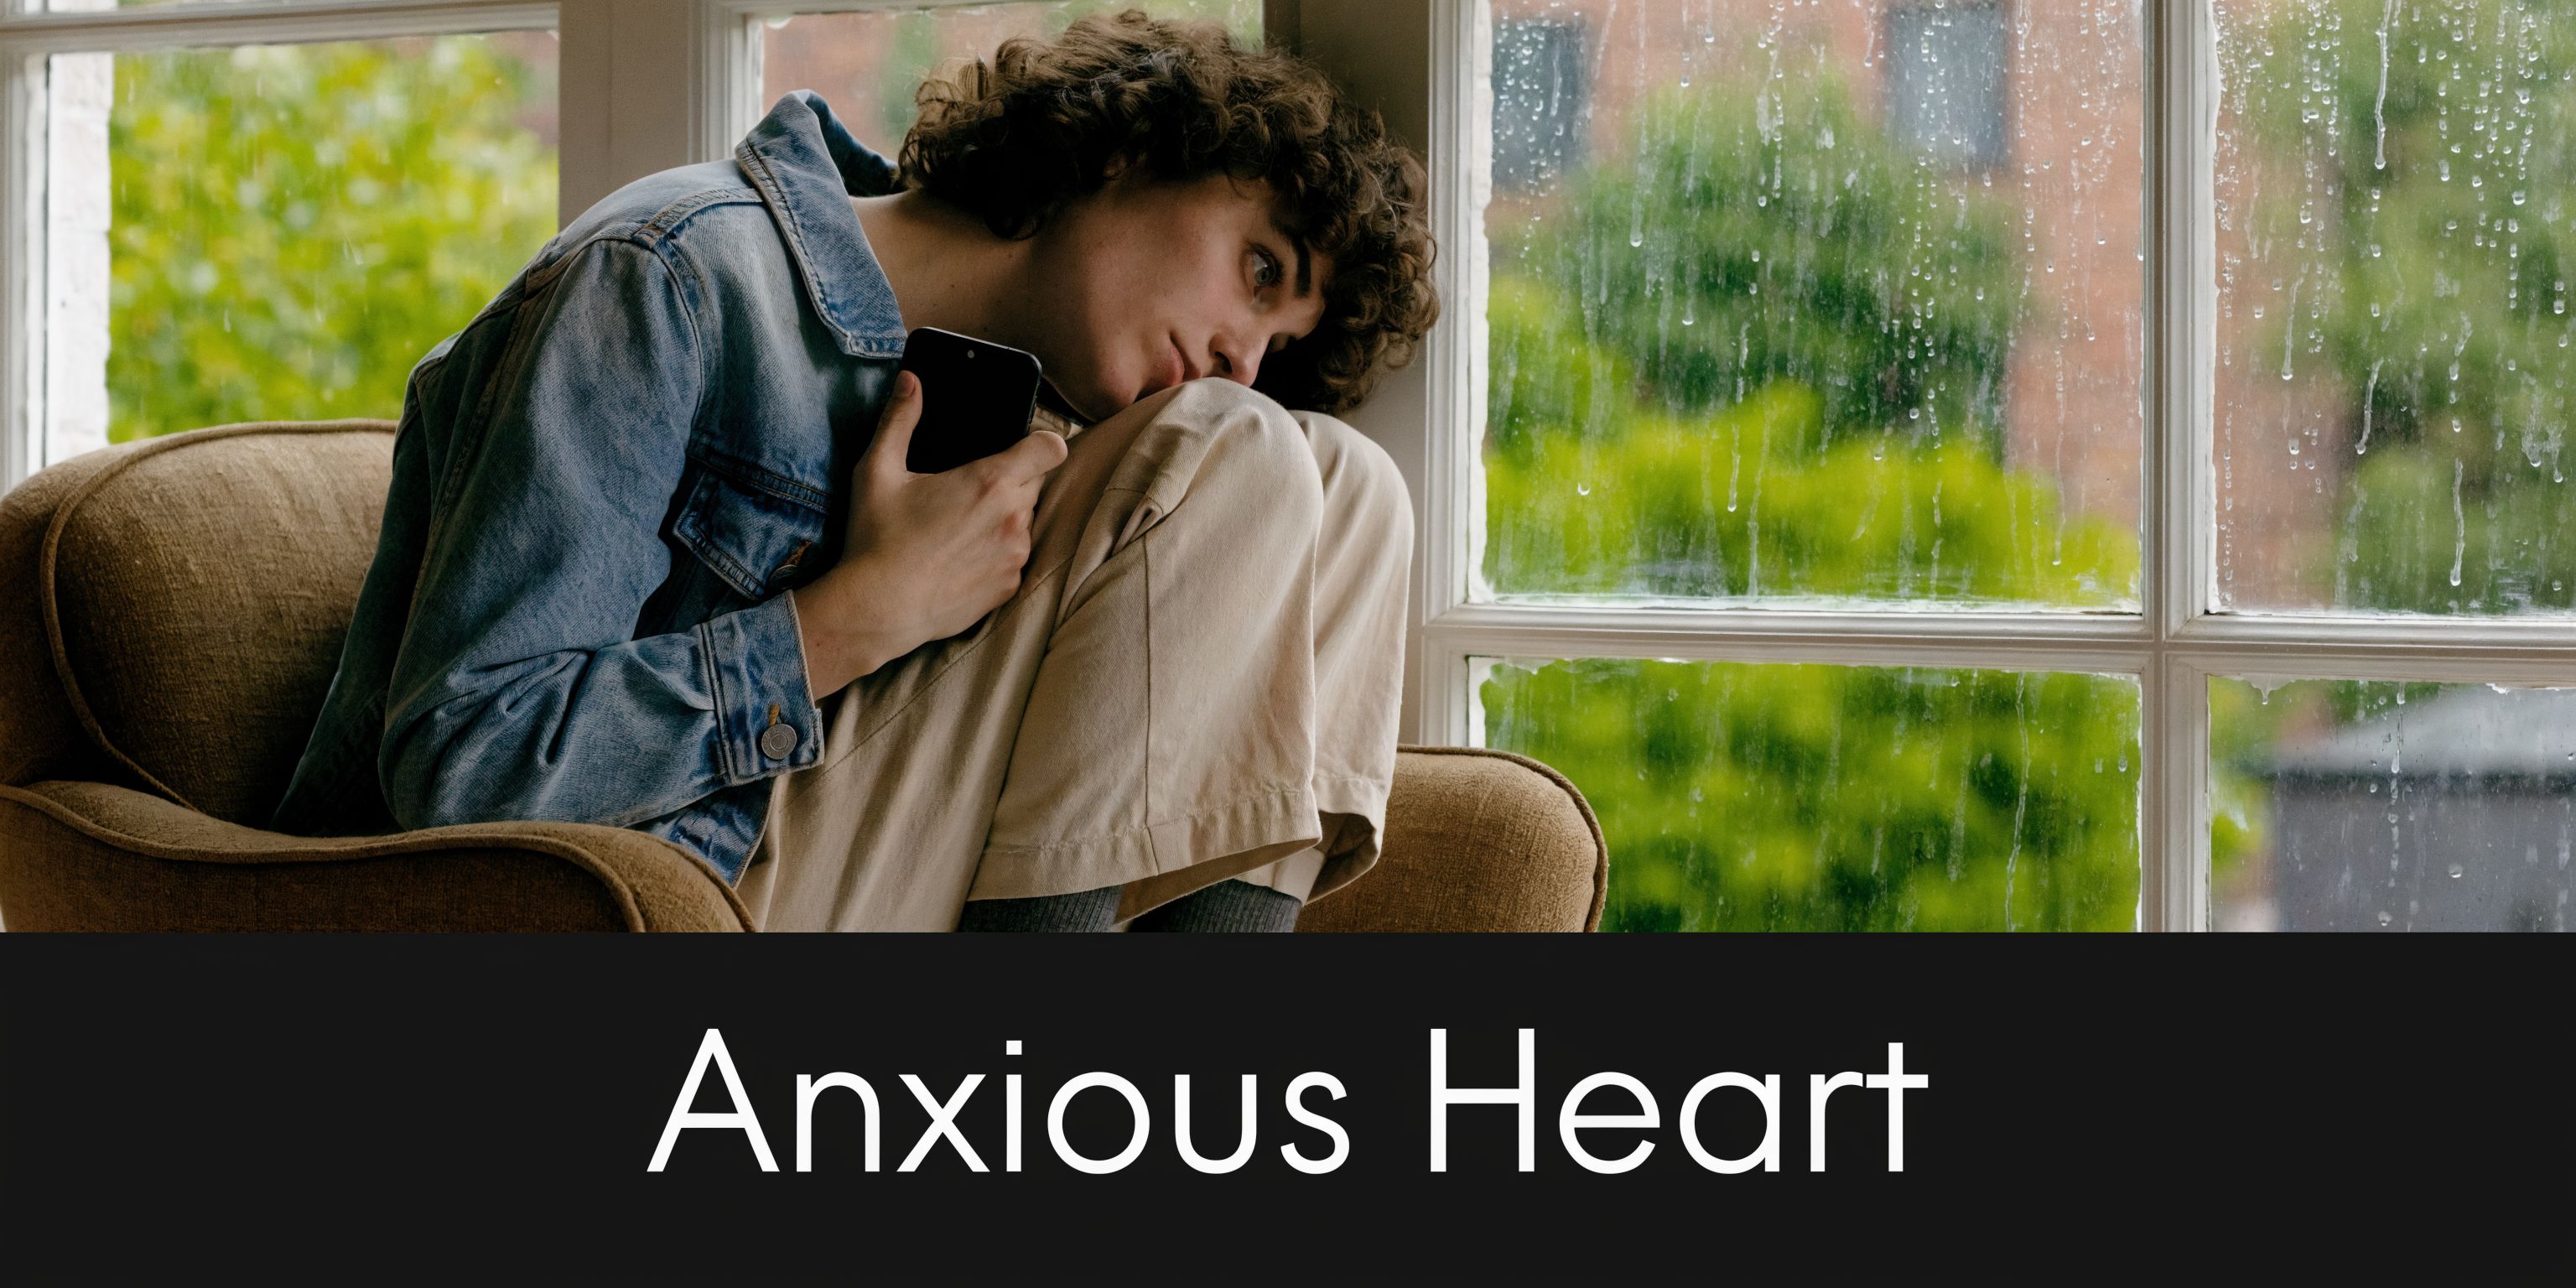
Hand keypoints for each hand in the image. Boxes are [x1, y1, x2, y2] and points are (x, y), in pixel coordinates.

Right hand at [791, 370, 1068, 693]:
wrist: (877, 609)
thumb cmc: (876, 538)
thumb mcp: (878, 471)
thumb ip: (899, 419)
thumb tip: (911, 379)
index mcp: (989, 481)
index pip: (1050, 447)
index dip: (1040, 442)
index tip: (1020, 445)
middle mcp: (1013, 517)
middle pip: (1036, 483)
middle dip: (1012, 479)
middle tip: (970, 489)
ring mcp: (1015, 556)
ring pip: (1025, 522)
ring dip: (1004, 518)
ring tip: (959, 527)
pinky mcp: (1009, 587)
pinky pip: (1015, 558)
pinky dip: (997, 553)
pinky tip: (960, 558)